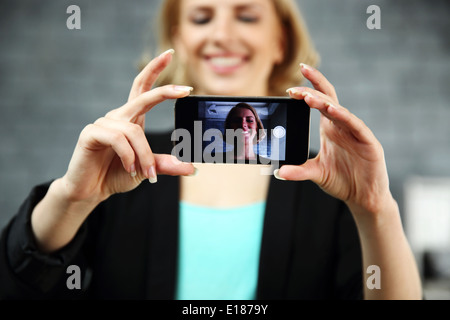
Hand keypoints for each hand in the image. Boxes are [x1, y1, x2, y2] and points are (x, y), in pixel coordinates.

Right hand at [60, 49, 194, 204]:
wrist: (90, 191)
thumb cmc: (116, 175)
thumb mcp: (146, 169)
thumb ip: (166, 165)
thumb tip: (192, 168)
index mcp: (131, 120)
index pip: (143, 88)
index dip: (154, 70)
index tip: (170, 54)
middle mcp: (117, 117)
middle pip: (141, 95)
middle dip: (164, 90)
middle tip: (186, 90)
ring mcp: (103, 123)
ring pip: (134, 131)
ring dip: (145, 155)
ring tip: (147, 173)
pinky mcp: (91, 133)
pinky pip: (118, 138)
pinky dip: (129, 156)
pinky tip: (130, 168)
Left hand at [280, 63, 393, 215]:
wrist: (364, 197)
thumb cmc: (342, 180)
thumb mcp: (316, 173)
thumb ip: (298, 171)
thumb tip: (278, 172)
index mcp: (330, 128)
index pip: (320, 102)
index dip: (308, 91)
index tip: (290, 88)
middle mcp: (342, 126)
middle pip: (328, 99)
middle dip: (312, 89)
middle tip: (294, 88)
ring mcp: (356, 132)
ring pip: (339, 111)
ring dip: (323, 102)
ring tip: (308, 97)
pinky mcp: (368, 142)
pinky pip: (355, 125)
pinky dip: (344, 116)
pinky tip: (333, 110)